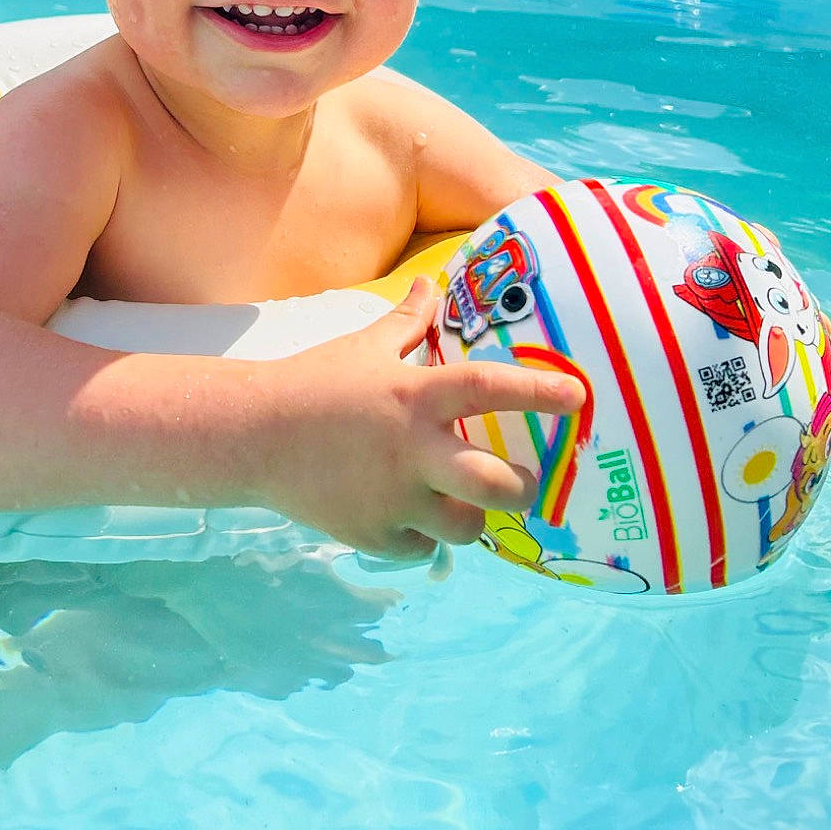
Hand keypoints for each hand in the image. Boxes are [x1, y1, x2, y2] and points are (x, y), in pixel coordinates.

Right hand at [262, 278, 587, 560]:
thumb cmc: (313, 382)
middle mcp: (412, 450)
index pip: (489, 388)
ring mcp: (394, 498)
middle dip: (522, 489)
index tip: (578, 397)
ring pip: (465, 528)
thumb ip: (407, 320)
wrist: (252, 435)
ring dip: (472, 517)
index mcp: (414, 395)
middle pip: (494, 485)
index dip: (538, 393)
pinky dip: (423, 536)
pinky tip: (411, 517)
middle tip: (524, 481)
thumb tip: (430, 281)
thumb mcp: (364, 346)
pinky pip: (421, 548)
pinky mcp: (373, 534)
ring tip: (463, 503)